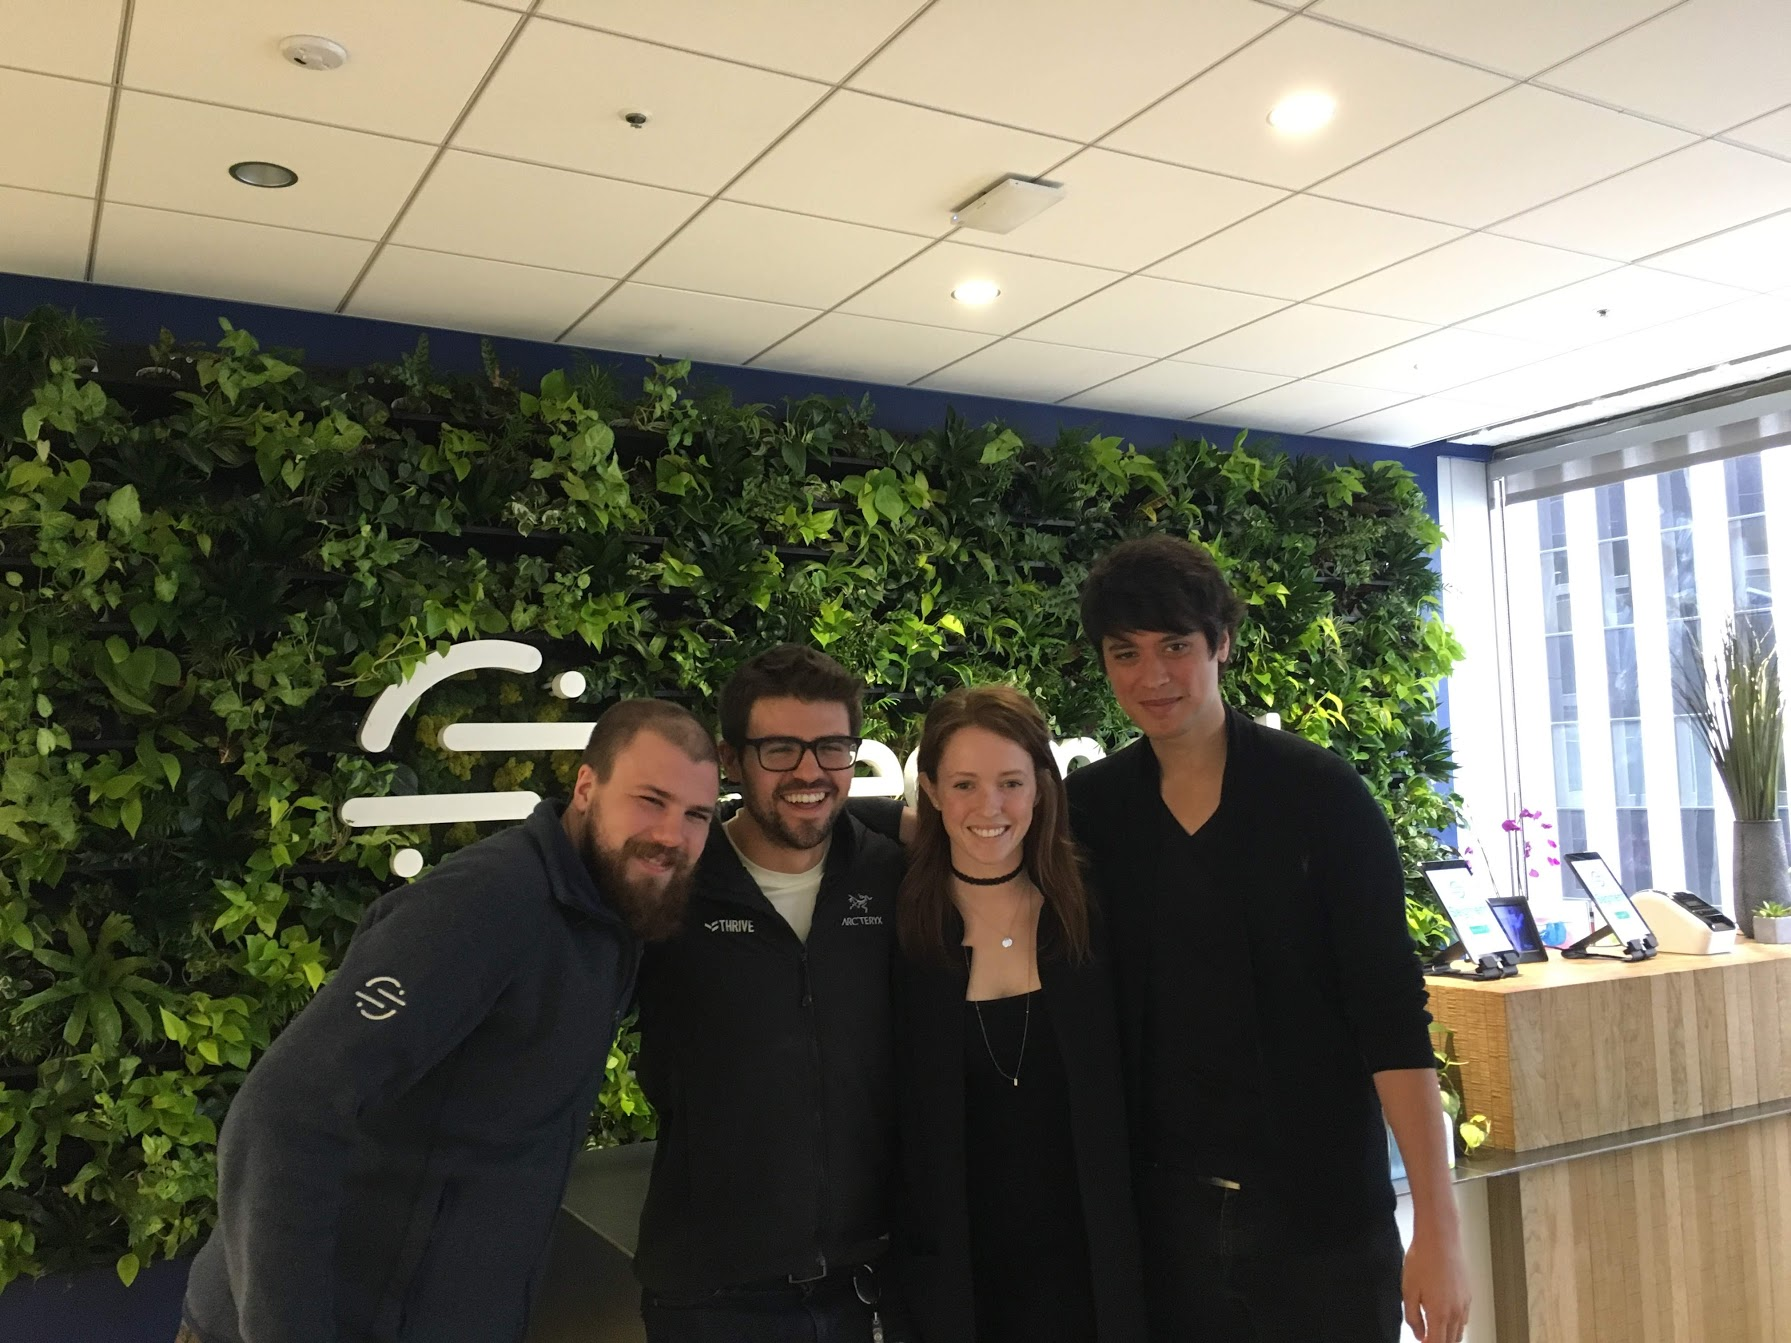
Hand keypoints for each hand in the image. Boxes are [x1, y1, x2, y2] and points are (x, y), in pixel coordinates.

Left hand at [1403, 1221, 1469, 1342]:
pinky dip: (1456, 1325)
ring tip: (1435, 1332)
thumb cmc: (1422, 1260)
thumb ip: (1413, 1317)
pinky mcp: (1468, 1295)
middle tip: (1428, 1338)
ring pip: (1459, 1332)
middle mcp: (1455, 1312)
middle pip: (1451, 1341)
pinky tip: (1446, 1317)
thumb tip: (1419, 1334)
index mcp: (1439, 1313)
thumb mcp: (1408, 1291)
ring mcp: (1464, 1303)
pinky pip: (1464, 1318)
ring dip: (1448, 1336)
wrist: (1439, 1239)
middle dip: (1439, 1342)